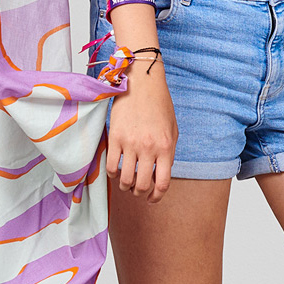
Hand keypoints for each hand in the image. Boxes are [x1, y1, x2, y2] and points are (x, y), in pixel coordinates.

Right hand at [106, 61, 176, 201]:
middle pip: (142, 186)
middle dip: (140, 194)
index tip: (152, 199)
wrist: (142, 84)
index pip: (163, 183)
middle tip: (138, 191)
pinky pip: (111, 166)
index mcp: (167, 147)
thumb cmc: (159, 106)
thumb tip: (160, 175)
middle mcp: (149, 148)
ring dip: (125, 187)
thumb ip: (168, 154)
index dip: (156, 197)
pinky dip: (112, 174)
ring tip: (126, 182)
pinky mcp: (115, 138)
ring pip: (124, 180)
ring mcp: (130, 144)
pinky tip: (116, 170)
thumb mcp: (172, 131)